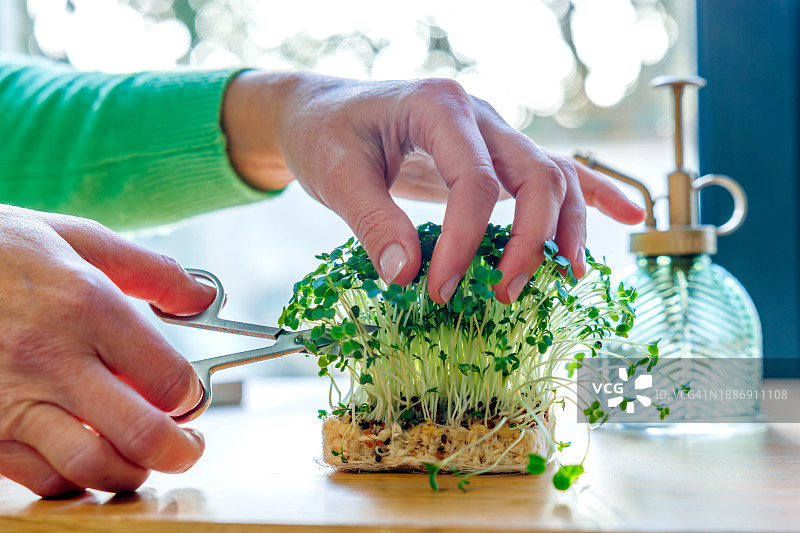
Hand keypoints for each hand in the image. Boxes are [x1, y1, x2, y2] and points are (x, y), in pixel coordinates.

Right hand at [0, 206, 213, 496]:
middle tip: (187, 447)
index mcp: (87, 307)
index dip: (192, 395)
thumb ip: (150, 271)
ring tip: (141, 457)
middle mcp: (52, 359)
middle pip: (140, 434)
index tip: (190, 395)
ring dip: (130, 471)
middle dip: (180, 450)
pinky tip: (85, 456)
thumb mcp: (77, 239)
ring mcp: (10, 400)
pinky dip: (74, 478)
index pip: (169, 378)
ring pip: (91, 466)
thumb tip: (203, 297)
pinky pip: (39, 477)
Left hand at [223, 71, 643, 303]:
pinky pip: (553, 169)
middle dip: (530, 241)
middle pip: (536, 175)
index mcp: (439, 107)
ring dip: (566, 228)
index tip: (439, 289)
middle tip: (503, 294)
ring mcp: (492, 130)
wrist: (323, 111)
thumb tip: (407, 277)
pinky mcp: (494, 152)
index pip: (475, 183)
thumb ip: (372, 222)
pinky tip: (630, 216)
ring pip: (554, 174)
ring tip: (565, 278)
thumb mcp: (336, 176)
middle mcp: (478, 114)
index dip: (467, 243)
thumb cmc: (326, 136)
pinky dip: (594, 193)